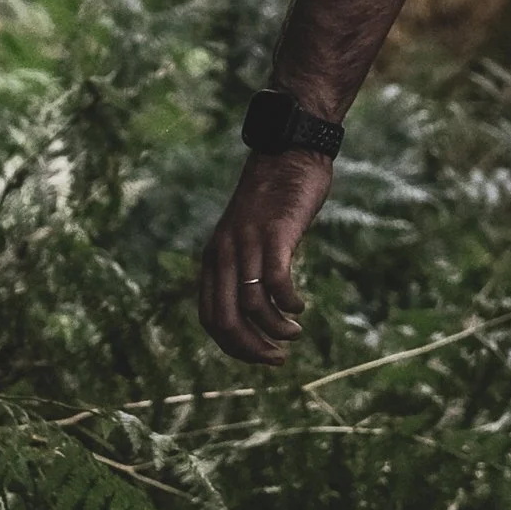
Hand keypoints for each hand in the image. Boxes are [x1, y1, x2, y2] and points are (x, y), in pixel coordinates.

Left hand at [197, 150, 333, 363]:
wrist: (287, 151)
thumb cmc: (274, 196)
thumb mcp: (248, 235)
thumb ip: (244, 265)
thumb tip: (256, 305)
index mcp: (213, 258)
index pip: (210, 319)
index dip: (234, 346)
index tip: (262, 355)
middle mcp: (224, 254)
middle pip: (225, 321)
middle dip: (251, 350)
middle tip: (277, 358)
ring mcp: (248, 243)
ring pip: (251, 306)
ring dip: (274, 330)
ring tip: (294, 333)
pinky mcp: (275, 234)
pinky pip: (275, 282)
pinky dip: (287, 304)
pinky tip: (300, 306)